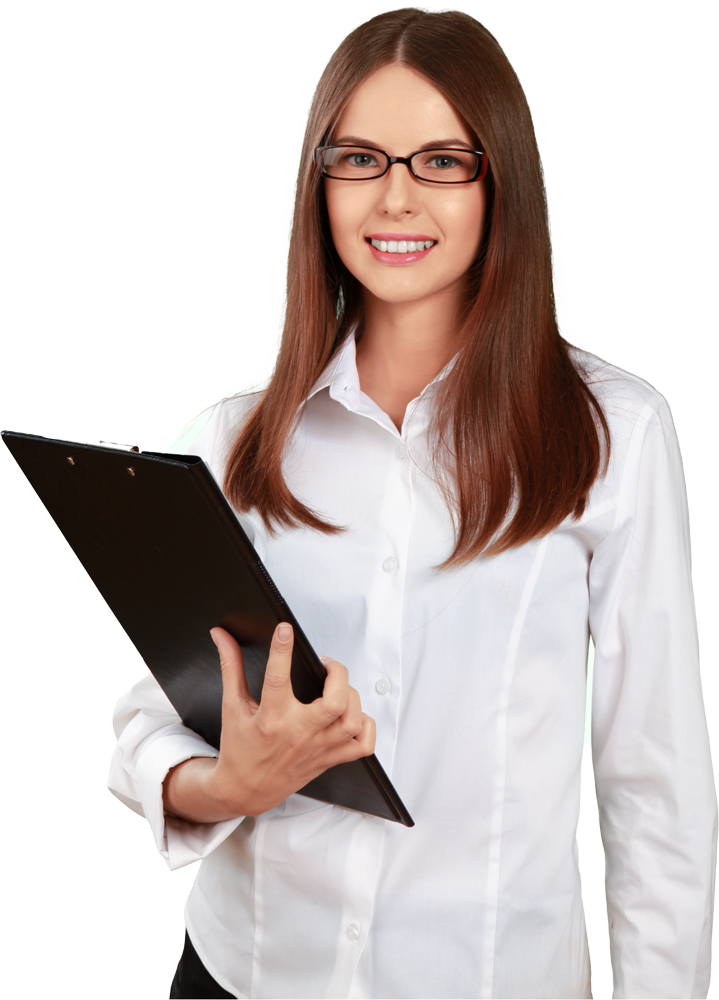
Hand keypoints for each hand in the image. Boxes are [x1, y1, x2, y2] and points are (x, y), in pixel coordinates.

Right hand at [162, 623, 375, 821]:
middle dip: (337, 674)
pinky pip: (363, 746)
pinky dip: (366, 726)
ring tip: (338, 687)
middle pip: (333, 703)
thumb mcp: (231, 706)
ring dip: (352, 697)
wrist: (244, 791)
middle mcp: (297, 734)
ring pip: (352, 721)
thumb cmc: (239, 748)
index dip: (281, 650)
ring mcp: (317, 749)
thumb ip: (230, 667)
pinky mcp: (329, 760)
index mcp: (270, 719)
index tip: (284, 630)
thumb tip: (221, 635)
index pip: (277, 679)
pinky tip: (352, 714)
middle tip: (326, 665)